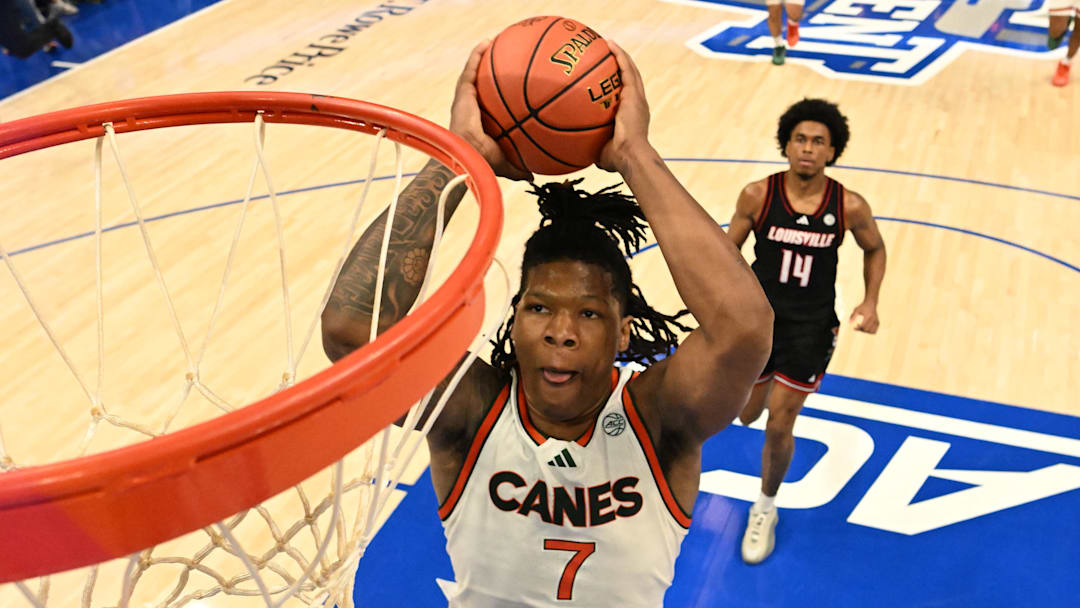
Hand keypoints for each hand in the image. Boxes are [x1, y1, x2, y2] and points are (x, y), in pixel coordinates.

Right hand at [449, 41, 532, 181]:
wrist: (467, 157)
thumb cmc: (483, 163)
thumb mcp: (506, 164)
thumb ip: (519, 167)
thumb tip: (532, 175)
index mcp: (481, 121)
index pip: (491, 104)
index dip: (499, 94)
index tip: (511, 85)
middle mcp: (473, 107)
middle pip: (482, 85)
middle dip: (491, 70)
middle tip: (505, 57)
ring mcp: (466, 99)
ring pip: (474, 73)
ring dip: (482, 56)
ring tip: (493, 40)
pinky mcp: (462, 93)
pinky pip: (470, 69)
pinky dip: (477, 55)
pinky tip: (486, 42)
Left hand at [596, 40, 651, 173]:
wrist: (630, 157)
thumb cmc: (616, 160)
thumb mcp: (601, 152)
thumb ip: (592, 147)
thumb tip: (575, 152)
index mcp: (633, 116)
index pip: (627, 95)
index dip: (620, 84)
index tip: (609, 76)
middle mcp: (637, 104)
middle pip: (630, 78)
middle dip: (621, 64)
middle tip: (607, 53)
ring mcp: (637, 97)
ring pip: (630, 70)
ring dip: (620, 55)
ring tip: (608, 43)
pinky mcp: (633, 94)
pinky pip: (626, 69)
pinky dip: (619, 55)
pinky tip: (609, 44)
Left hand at [850, 302, 879, 333]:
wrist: (871, 303)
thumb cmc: (862, 306)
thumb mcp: (856, 310)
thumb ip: (853, 316)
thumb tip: (849, 323)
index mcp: (868, 316)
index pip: (863, 326)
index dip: (858, 328)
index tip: (854, 327)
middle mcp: (873, 319)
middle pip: (867, 329)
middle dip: (861, 330)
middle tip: (858, 327)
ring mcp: (876, 321)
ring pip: (871, 332)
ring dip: (866, 332)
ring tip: (862, 328)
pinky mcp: (878, 322)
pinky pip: (874, 331)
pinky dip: (870, 331)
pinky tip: (866, 328)